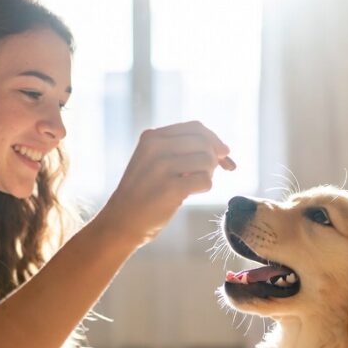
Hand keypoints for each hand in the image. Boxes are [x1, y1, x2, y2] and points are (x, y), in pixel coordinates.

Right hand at [97, 121, 235, 247]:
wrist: (122, 220)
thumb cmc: (146, 191)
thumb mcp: (156, 161)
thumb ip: (184, 150)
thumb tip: (225, 150)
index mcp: (152, 137)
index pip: (195, 127)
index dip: (214, 140)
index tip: (224, 154)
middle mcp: (155, 147)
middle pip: (204, 142)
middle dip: (214, 158)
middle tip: (205, 173)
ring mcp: (162, 167)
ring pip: (207, 160)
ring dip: (208, 174)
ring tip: (193, 184)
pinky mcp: (171, 188)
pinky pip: (205, 181)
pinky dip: (203, 187)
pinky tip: (189, 194)